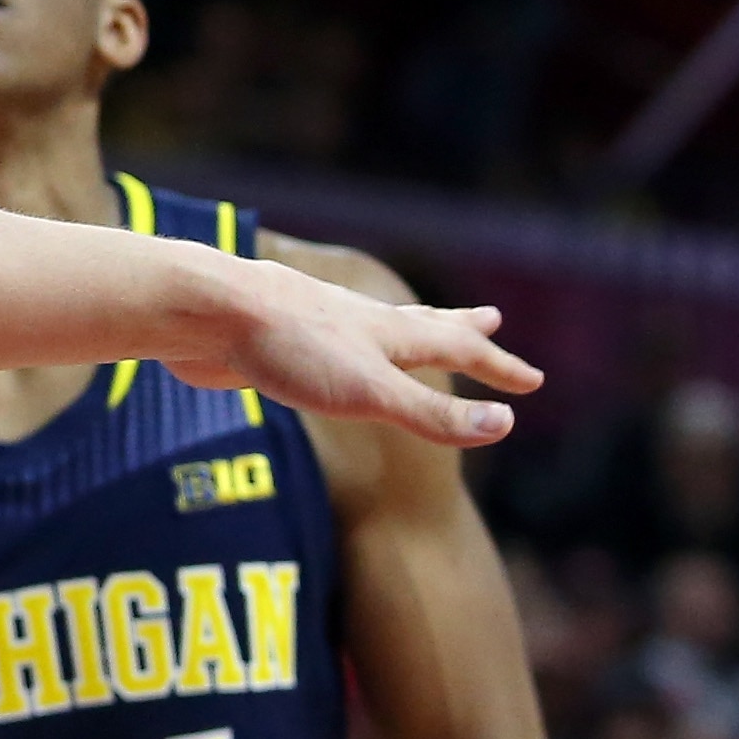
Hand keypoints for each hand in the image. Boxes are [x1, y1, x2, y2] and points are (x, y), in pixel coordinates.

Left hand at [161, 264, 534, 449]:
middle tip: (492, 319)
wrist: (204, 312)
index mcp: (387, 333)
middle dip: (462, 329)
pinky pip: (323, 345)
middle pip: (421, 323)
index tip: (533, 380)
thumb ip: (431, 412)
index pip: (458, 347)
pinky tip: (324, 350)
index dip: (497, 366)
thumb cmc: (288, 350)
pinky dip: (344, 347)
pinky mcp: (274, 341)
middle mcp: (358, 323)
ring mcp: (315, 327)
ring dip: (403, 332)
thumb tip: (503, 425)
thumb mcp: (369, 392)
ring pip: (371, 328)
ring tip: (411, 332)